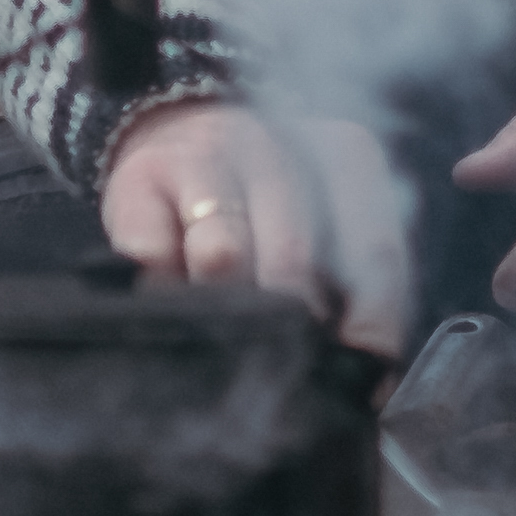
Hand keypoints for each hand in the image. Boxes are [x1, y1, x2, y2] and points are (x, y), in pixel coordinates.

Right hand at [99, 97, 416, 356]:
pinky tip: (169, 293)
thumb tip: (370, 378)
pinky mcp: (140, 175)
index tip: (362, 374)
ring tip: (221, 333)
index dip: (371, 323)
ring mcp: (205, 152)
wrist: (177, 137)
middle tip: (281, 368)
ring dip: (220, 312)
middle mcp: (278, 143)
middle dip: (290, 328)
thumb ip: (359, 288)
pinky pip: (153, 257)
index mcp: (345, 153)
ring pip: (222, 257)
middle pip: (295, 260)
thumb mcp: (328, 226)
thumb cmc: (268, 206)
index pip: (375, 251)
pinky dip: (161, 292)